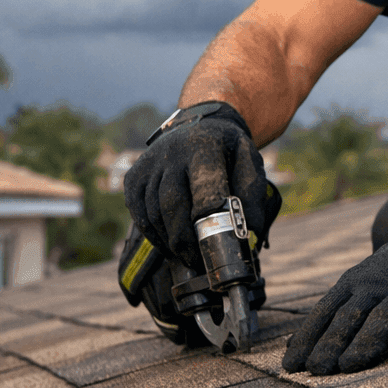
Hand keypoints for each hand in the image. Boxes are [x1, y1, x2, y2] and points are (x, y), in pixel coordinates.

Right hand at [122, 102, 277, 269]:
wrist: (197, 126)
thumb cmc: (226, 152)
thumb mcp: (249, 161)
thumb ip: (253, 194)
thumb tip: (252, 231)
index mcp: (204, 147)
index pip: (204, 187)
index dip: (209, 219)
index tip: (216, 244)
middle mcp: (171, 153)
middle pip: (172, 204)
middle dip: (184, 239)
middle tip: (197, 260)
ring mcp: (149, 164)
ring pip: (153, 212)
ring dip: (168, 241)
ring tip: (186, 256)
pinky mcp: (134, 176)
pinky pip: (138, 212)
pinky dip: (152, 233)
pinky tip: (168, 243)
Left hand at [282, 200, 387, 374]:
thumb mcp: (358, 288)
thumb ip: (331, 317)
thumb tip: (291, 349)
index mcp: (353, 284)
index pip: (325, 313)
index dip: (309, 339)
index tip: (292, 366)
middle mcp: (376, 287)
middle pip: (350, 317)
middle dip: (331, 343)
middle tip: (317, 369)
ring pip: (382, 319)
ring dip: (364, 342)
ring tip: (349, 365)